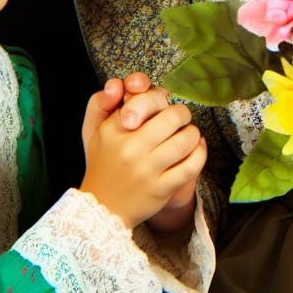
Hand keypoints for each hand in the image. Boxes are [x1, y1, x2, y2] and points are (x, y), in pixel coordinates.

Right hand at [81, 85, 203, 228]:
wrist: (102, 208)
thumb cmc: (102, 162)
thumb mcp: (92, 129)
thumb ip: (102, 100)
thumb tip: (118, 84)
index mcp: (113, 130)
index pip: (146, 99)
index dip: (159, 97)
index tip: (161, 103)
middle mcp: (130, 149)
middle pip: (172, 116)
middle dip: (182, 113)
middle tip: (180, 117)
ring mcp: (147, 171)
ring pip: (186, 140)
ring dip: (192, 133)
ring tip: (188, 133)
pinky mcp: (161, 189)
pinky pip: (191, 166)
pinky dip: (199, 153)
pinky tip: (195, 148)